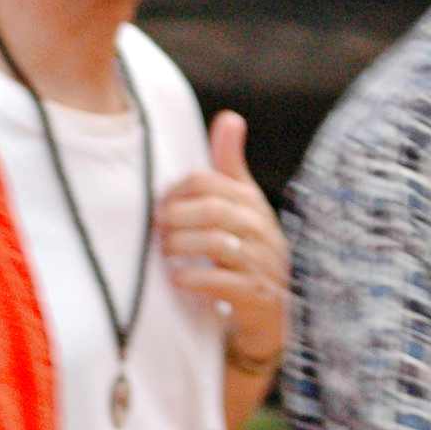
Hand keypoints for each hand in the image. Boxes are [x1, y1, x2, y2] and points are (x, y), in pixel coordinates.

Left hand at [157, 111, 287, 358]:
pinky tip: (175, 278)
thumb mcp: (242, 206)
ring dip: (180, 246)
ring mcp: (261, 265)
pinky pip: (221, 282)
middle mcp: (262, 231)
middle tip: (157, 228)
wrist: (273, 312)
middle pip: (213, 210)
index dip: (177, 190)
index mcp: (253, 205)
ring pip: (216, 244)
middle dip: (177, 217)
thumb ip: (230, 166)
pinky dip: (192, 277)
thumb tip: (230, 117)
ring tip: (165, 251)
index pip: (211, 183)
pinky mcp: (255, 297)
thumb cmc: (248, 249)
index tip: (160, 204)